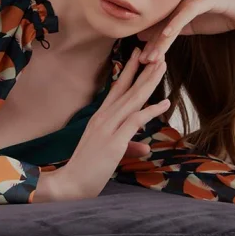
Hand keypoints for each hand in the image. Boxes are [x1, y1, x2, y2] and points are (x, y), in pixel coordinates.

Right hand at [51, 48, 169, 200]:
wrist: (70, 184)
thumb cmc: (87, 169)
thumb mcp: (110, 153)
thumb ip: (128, 146)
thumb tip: (145, 147)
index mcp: (100, 117)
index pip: (116, 88)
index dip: (128, 71)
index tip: (138, 56)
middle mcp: (103, 117)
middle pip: (126, 88)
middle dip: (142, 69)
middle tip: (155, 52)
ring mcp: (108, 128)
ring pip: (132, 99)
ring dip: (148, 81)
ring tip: (161, 66)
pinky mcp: (114, 141)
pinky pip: (135, 120)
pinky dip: (150, 110)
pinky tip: (164, 102)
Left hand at [136, 0, 234, 63]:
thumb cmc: (221, 16)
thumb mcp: (191, 26)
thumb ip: (171, 29)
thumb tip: (145, 36)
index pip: (160, 19)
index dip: (150, 39)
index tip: (141, 57)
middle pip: (164, 18)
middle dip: (153, 41)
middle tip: (142, 59)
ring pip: (174, 17)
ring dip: (162, 39)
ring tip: (152, 56)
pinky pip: (189, 10)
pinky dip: (177, 22)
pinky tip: (167, 35)